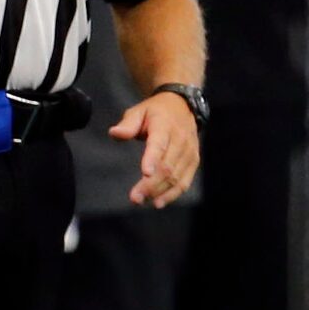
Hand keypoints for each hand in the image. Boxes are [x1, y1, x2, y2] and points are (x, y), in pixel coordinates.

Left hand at [110, 92, 198, 207]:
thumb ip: (127, 124)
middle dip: (151, 184)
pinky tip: (159, 202)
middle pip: (167, 166)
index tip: (145, 174)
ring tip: (143, 201)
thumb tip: (114, 133)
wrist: (182, 106)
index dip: (152, 159)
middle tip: (134, 198)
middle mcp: (181, 140)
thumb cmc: (155, 112)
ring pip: (176, 176)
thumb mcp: (138, 111)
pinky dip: (173, 193)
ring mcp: (189, 152)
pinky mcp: (193, 161)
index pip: (159, 144)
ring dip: (160, 192)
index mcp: (165, 126)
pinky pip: (185, 181)